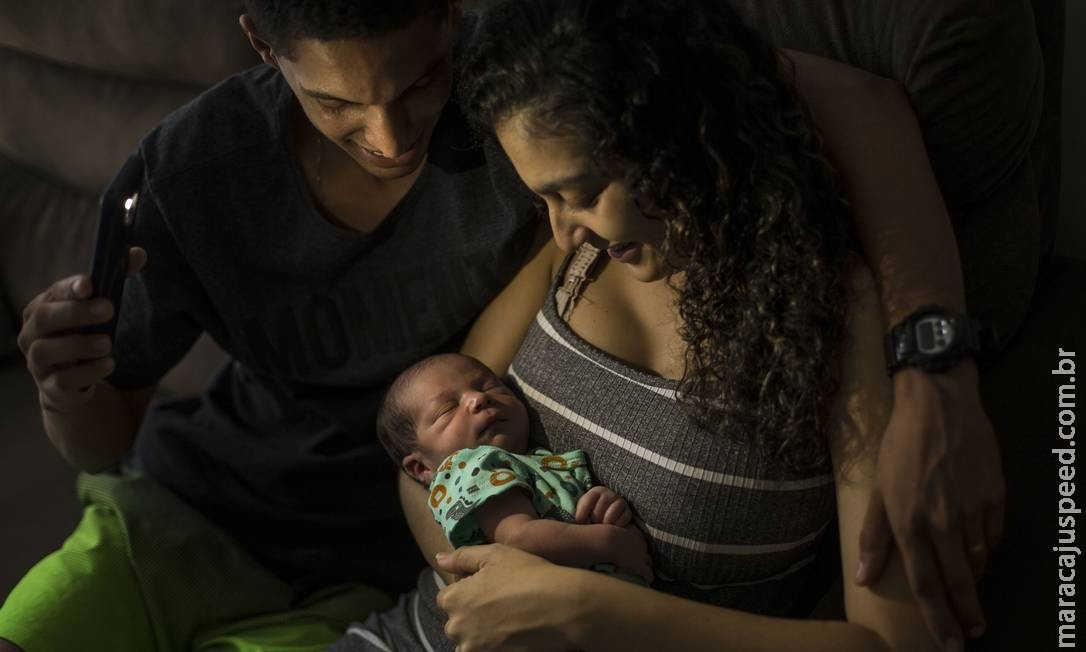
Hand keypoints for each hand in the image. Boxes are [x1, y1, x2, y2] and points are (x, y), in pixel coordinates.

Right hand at [17, 248, 146, 412]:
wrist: (71, 381)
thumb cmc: (86, 333)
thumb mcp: (101, 307)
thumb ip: (119, 278)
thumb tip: (138, 253)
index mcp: (44, 307)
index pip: (53, 293)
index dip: (69, 288)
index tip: (89, 285)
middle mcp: (32, 333)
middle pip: (43, 318)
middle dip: (75, 312)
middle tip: (108, 308)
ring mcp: (38, 362)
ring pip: (45, 351)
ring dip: (78, 345)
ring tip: (107, 342)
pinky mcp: (51, 387)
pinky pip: (62, 380)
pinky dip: (86, 373)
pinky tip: (108, 365)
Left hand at [436, 544, 587, 650]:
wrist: (562, 607)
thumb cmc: (528, 575)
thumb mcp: (495, 554)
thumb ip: (462, 557)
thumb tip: (439, 558)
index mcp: (453, 599)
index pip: (447, 597)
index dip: (468, 591)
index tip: (489, 588)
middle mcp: (456, 628)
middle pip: (457, 622)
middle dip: (472, 614)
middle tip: (502, 605)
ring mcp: (472, 649)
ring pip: (469, 641)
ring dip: (481, 634)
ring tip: (508, 622)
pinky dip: (493, 646)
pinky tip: (512, 635)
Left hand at [575, 485, 632, 525]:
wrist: (610, 513)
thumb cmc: (591, 513)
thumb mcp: (583, 508)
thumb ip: (580, 512)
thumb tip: (577, 521)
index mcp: (596, 491)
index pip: (587, 503)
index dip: (581, 515)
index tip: (580, 521)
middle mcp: (609, 494)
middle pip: (597, 513)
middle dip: (593, 521)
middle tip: (592, 524)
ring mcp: (620, 501)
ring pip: (609, 517)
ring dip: (604, 525)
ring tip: (601, 526)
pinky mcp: (628, 511)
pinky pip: (621, 521)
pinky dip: (615, 527)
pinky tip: (611, 527)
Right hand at [607, 524, 652, 583]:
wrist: (607, 541)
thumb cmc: (603, 533)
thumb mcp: (608, 529)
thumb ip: (610, 531)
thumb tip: (601, 532)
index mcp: (634, 532)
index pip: (639, 540)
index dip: (636, 546)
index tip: (630, 550)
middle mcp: (641, 542)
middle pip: (645, 549)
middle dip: (642, 555)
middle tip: (636, 561)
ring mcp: (641, 554)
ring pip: (649, 561)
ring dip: (645, 566)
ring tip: (641, 572)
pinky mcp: (639, 566)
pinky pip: (648, 574)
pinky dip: (648, 577)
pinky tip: (647, 581)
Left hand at [857, 362, 1001, 650]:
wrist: (938, 405)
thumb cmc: (899, 446)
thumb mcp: (876, 489)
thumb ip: (873, 537)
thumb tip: (864, 578)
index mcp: (909, 523)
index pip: (924, 584)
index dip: (937, 618)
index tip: (949, 642)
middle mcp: (943, 524)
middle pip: (959, 582)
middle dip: (965, 614)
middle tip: (972, 634)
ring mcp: (972, 511)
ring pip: (978, 560)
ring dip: (974, 578)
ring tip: (969, 590)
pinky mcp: (995, 498)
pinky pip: (993, 535)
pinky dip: (985, 547)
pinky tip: (977, 547)